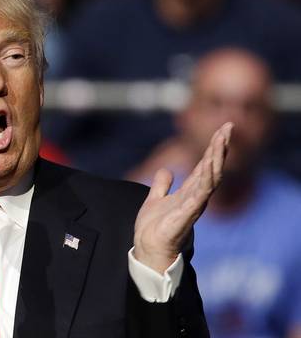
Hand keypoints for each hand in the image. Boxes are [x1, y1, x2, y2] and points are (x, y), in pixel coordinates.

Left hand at [133, 122, 232, 273]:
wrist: (148, 249)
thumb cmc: (154, 229)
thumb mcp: (155, 199)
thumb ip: (162, 185)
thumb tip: (166, 170)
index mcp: (189, 191)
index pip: (205, 165)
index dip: (214, 147)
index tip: (223, 129)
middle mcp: (195, 197)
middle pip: (212, 167)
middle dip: (220, 147)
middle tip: (228, 126)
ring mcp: (193, 205)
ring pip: (210, 179)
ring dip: (216, 159)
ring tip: (221, 141)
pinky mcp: (186, 215)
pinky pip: (199, 195)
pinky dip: (205, 181)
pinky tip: (209, 166)